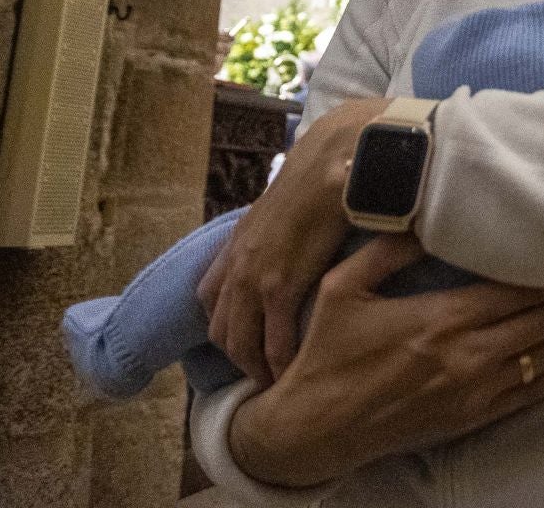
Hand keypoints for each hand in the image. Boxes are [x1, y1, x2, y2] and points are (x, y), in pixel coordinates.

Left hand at [199, 97, 391, 384]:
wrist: (335, 160)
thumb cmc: (321, 174)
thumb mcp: (285, 205)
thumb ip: (280, 229)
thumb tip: (295, 238)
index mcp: (237, 244)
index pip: (208, 298)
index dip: (223, 326)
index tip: (244, 343)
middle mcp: (237, 264)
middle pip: (220, 329)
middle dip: (237, 358)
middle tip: (262, 375)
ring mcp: (255, 278)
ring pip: (240, 343)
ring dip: (256, 368)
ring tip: (278, 382)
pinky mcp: (282, 286)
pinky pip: (274, 342)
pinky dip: (282, 363)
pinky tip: (295, 372)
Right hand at [229, 236, 543, 486]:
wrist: (313, 429)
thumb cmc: (325, 354)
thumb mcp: (342, 288)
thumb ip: (385, 249)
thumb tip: (418, 212)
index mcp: (441, 318)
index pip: (519, 289)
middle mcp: (467, 355)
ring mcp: (473, 390)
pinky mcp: (471, 416)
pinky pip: (530, 393)